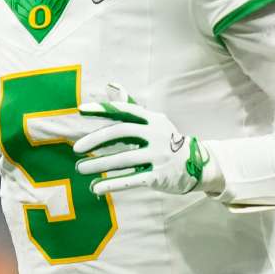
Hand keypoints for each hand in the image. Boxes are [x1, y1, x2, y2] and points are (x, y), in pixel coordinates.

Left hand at [73, 100, 210, 196]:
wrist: (198, 165)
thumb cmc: (167, 140)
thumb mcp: (153, 121)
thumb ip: (130, 106)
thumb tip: (111, 86)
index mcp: (152, 119)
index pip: (124, 110)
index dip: (103, 109)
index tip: (81, 110)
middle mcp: (156, 135)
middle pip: (121, 133)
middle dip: (96, 140)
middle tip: (76, 149)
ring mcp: (158, 155)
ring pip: (123, 159)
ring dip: (99, 164)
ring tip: (80, 168)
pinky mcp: (158, 176)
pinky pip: (131, 180)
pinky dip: (111, 184)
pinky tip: (95, 187)